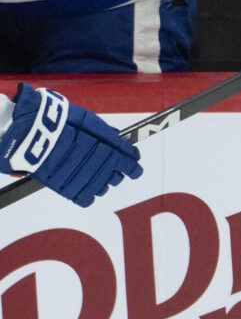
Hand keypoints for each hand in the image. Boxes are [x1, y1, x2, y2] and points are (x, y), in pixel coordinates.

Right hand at [0, 83, 141, 207]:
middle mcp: (89, 161)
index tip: (135, 169)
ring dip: (104, 183)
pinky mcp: (61, 186)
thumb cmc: (58, 121)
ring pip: (101, 187)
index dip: (132, 166)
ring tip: (100, 177)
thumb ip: (108, 134)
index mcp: (100, 145)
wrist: (27, 129)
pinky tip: (89, 189)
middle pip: (113, 175)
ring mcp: (75, 175)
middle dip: (117, 173)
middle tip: (116, 171)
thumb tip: (125, 145)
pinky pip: (83, 198)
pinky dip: (89, 195)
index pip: (124, 160)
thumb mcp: (88, 120)